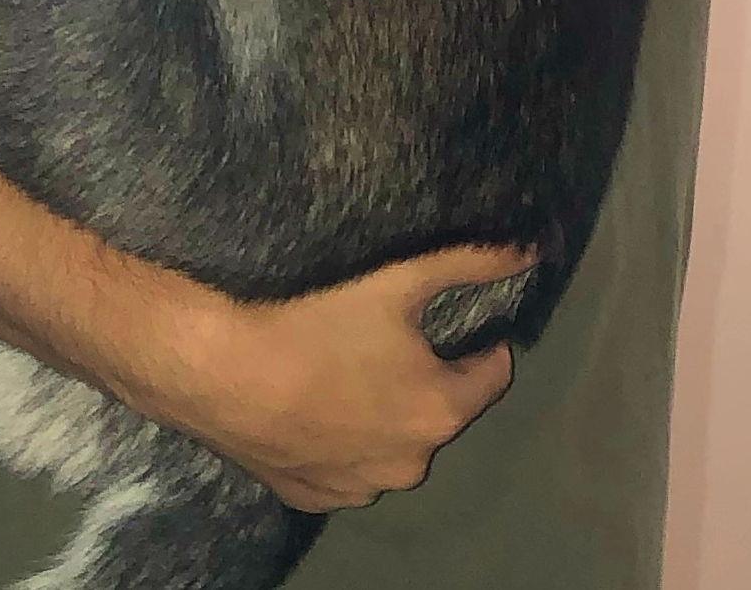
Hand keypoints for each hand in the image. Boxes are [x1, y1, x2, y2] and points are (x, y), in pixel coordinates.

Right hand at [133, 243, 532, 512]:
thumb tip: (532, 252)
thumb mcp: (399, 279)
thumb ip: (468, 264)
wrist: (219, 370)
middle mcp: (410, 464)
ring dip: (383, 412)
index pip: (492, 375)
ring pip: (391, 443)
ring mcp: (359, 489)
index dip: (483, 342)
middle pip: (438, 410)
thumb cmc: (314, 320)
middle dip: (426, 377)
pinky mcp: (313, 497)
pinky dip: (340, 440)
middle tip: (387, 337)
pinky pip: (345, 467)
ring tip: (345, 368)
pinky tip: (312, 404)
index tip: (461, 322)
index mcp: (439, 411)